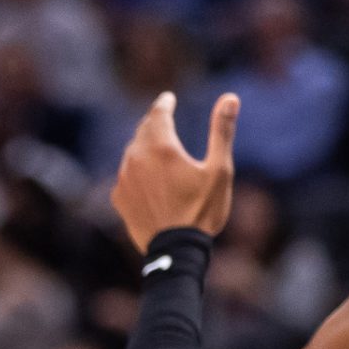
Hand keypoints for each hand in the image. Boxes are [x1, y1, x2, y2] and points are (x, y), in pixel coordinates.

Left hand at [110, 91, 240, 249]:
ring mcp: (124, 179)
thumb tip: (230, 98)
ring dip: (143, 145)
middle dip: (154, 122)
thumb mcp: (219, 170)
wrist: (175, 251)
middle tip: (162, 117)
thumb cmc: (202, 210)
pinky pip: (125, 174)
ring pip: (132, 152)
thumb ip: (222, 131)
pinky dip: (135, 168)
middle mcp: (137, 159)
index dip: (164, 103)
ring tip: (154, 144)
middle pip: (143, 130)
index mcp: (162, 147)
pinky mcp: (119, 198)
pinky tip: (144, 174)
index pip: (158, 113)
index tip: (168, 98)